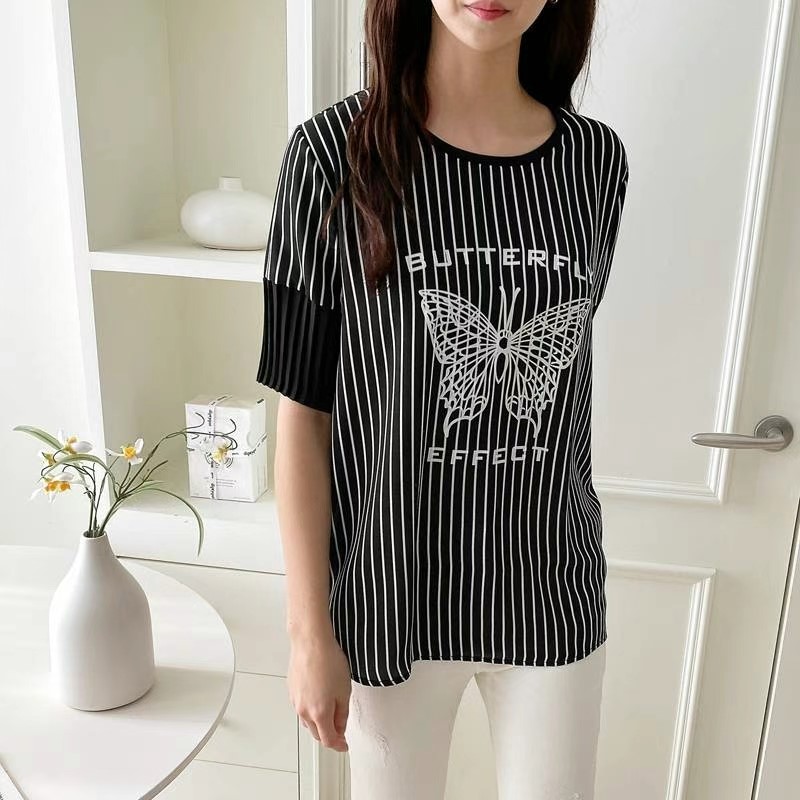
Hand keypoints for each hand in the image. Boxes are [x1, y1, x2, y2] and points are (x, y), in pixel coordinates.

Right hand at [287, 630, 350, 751]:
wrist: (310, 641)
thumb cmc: (328, 660)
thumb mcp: (345, 690)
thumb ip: (343, 713)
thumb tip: (340, 726)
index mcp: (319, 713)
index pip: (328, 739)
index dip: (339, 744)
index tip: (344, 744)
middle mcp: (304, 710)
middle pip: (316, 733)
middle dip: (329, 734)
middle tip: (340, 729)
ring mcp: (295, 700)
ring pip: (308, 720)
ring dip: (319, 722)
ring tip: (331, 711)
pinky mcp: (292, 689)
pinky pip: (302, 706)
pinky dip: (311, 709)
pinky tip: (319, 697)